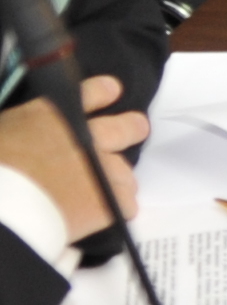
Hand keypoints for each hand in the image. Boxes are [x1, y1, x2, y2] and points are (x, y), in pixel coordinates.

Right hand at [0, 76, 146, 242]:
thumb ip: (24, 131)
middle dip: (131, 129)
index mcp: (53, 116)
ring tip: (110, 188)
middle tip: (136, 130)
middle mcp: (84, 136)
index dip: (103, 92)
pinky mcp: (107, 201)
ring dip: (119, 179)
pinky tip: (108, 213)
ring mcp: (100, 168)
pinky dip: (118, 210)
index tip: (112, 91)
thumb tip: (26, 137)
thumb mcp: (4, 133)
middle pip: (124, 128)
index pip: (91, 93)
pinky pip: (126, 205)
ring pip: (125, 171)